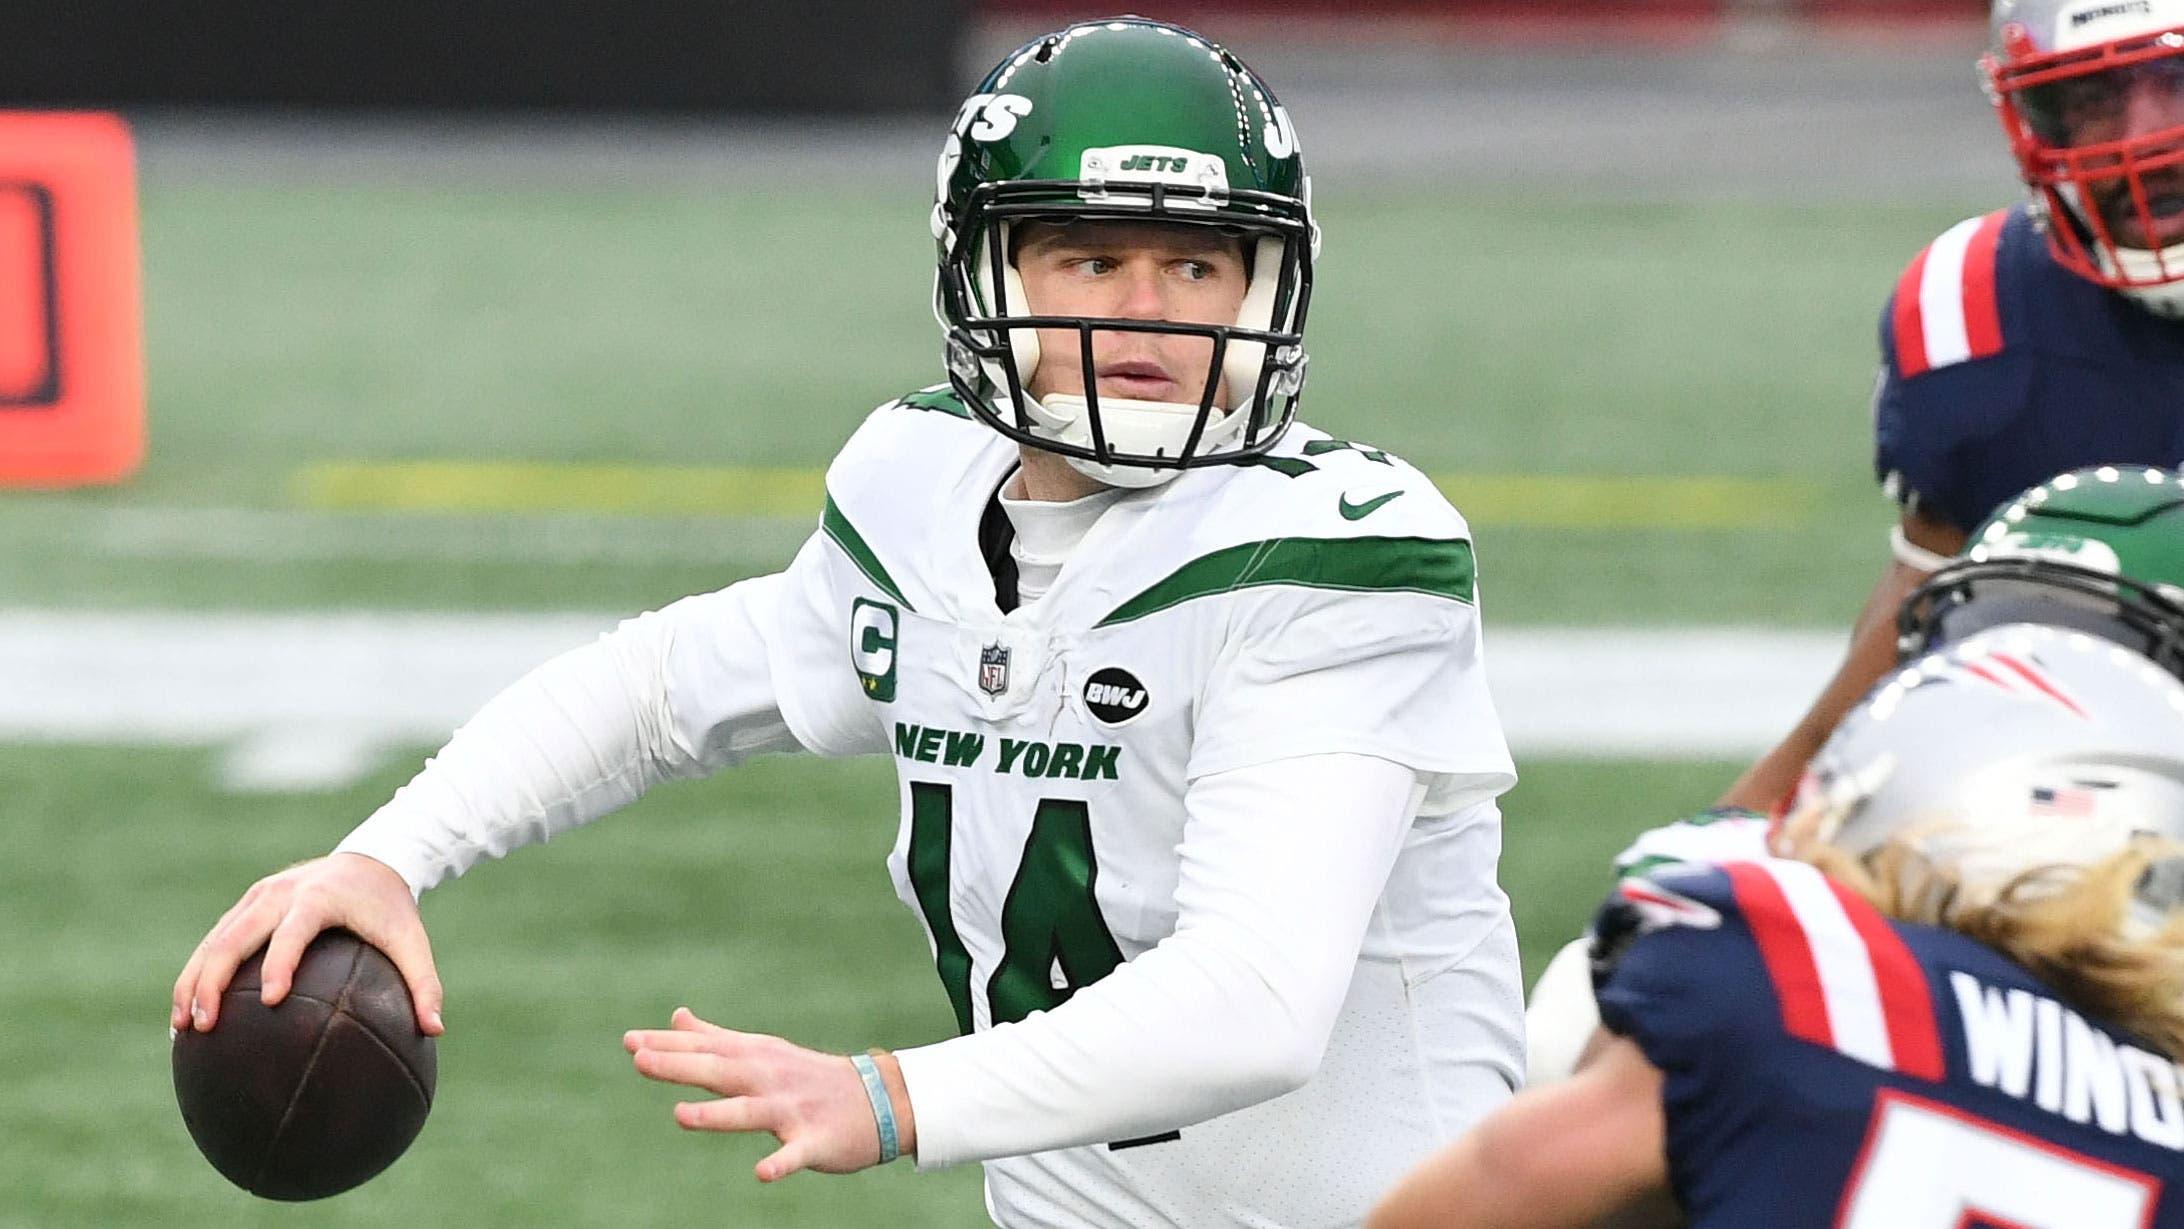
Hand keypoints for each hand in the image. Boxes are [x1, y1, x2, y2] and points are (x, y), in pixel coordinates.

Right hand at [170, 852, 444, 1035]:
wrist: (371, 860)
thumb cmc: (391, 908)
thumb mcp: (412, 941)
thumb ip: (424, 983)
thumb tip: (435, 1030)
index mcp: (319, 898)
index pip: (293, 932)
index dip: (281, 963)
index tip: (273, 1000)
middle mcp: (280, 893)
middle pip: (236, 936)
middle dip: (214, 980)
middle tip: (204, 1025)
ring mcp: (259, 896)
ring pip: (214, 940)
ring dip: (193, 981)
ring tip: (182, 1028)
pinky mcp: (247, 903)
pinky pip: (214, 940)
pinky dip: (197, 973)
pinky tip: (187, 1015)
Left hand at [624, 1007, 913, 1181]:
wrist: (879, 1100)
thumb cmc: (808, 1077)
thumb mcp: (761, 1050)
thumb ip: (715, 1037)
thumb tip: (675, 1017)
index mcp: (754, 1057)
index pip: (705, 1048)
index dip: (667, 1045)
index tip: (630, 1042)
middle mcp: (769, 1078)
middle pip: (719, 1072)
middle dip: (680, 1066)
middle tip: (640, 1061)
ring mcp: (792, 1110)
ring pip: (749, 1112)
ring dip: (716, 1114)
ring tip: (680, 1117)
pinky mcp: (814, 1140)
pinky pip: (794, 1154)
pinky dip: (780, 1163)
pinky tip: (762, 1173)